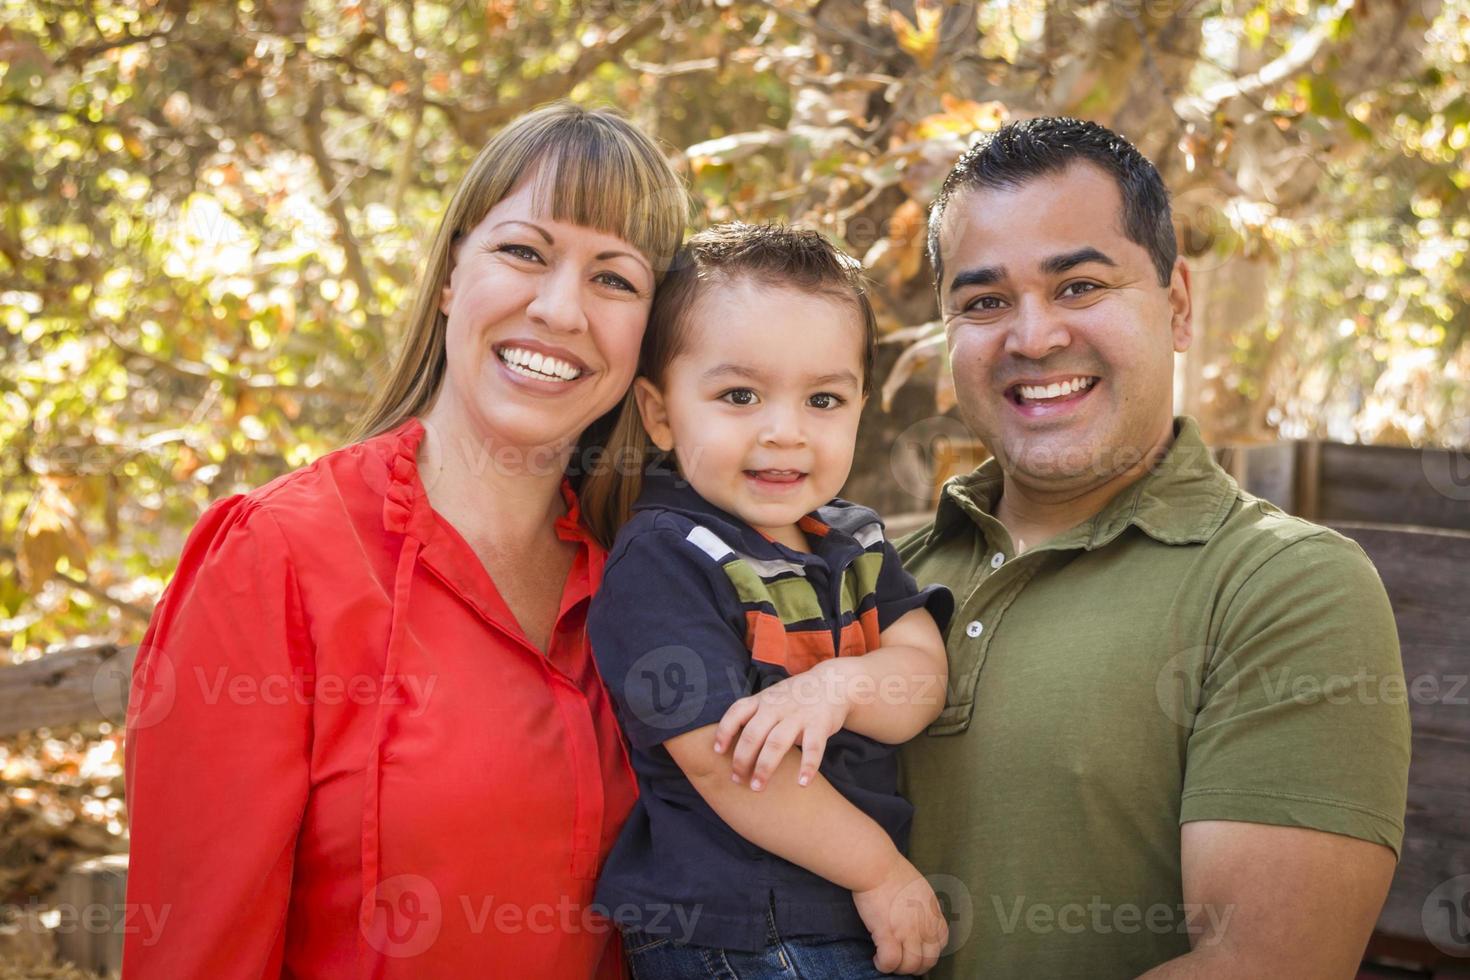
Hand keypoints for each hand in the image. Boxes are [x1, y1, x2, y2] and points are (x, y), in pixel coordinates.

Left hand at [712, 664, 847, 789]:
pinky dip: (807, 766)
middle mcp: (776, 707)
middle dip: (741, 759)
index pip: (736, 712)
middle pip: (753, 734)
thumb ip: (754, 716)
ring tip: (757, 787)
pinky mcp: (819, 724)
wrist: (832, 683)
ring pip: (776, 742)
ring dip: (765, 767)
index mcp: (762, 701)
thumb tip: (731, 745)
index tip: (717, 752)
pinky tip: (802, 784)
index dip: (724, 731)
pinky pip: (813, 748)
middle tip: (736, 780)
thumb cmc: (795, 697)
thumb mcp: (771, 698)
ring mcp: (798, 715)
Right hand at [852, 854, 948, 975]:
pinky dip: (883, 965)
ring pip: (910, 965)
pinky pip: (890, 961)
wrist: (877, 865)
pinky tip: (877, 958)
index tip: (915, 950)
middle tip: (901, 961)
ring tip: (887, 962)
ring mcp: (907, 931)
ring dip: (898, 968)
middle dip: (915, 966)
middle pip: (928, 960)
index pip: (940, 943)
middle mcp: (924, 925)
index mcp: (932, 912)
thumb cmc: (892, 869)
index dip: (928, 951)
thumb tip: (916, 913)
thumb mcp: (919, 886)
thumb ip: (922, 904)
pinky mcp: (888, 933)